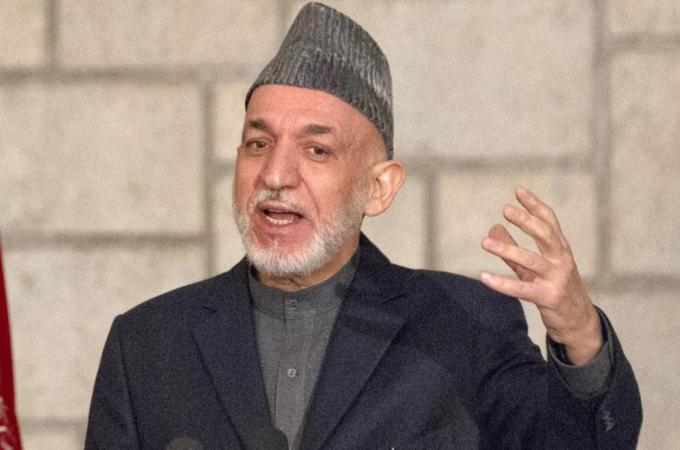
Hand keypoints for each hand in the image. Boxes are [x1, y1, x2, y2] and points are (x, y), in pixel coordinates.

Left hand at [479, 187, 601, 364]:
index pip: (549, 221)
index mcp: (559, 248)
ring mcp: (556, 278)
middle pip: (546, 235)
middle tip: (506, 209)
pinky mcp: (548, 297)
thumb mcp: (533, 266)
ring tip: (484, 242)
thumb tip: (493, 228)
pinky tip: (483, 276)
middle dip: (527, 221)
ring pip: (531, 261)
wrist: (577, 321)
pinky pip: (521, 289)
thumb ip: (512, 247)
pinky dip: (502, 283)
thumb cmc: (553, 287)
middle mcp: (561, 260)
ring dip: (507, 249)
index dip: (534, 205)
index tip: (518, 191)